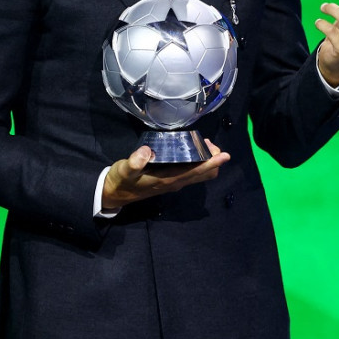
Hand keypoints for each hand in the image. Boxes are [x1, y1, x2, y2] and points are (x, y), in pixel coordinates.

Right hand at [101, 141, 229, 210]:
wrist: (114, 194)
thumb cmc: (121, 181)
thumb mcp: (124, 170)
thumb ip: (134, 162)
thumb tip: (146, 151)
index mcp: (168, 180)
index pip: (196, 172)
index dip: (211, 163)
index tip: (224, 155)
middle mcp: (175, 183)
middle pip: (204, 174)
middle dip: (212, 160)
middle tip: (208, 143)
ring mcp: (174, 183)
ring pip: (199, 174)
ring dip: (207, 162)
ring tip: (203, 144)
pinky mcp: (171, 180)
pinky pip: (192, 173)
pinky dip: (198, 163)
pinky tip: (192, 151)